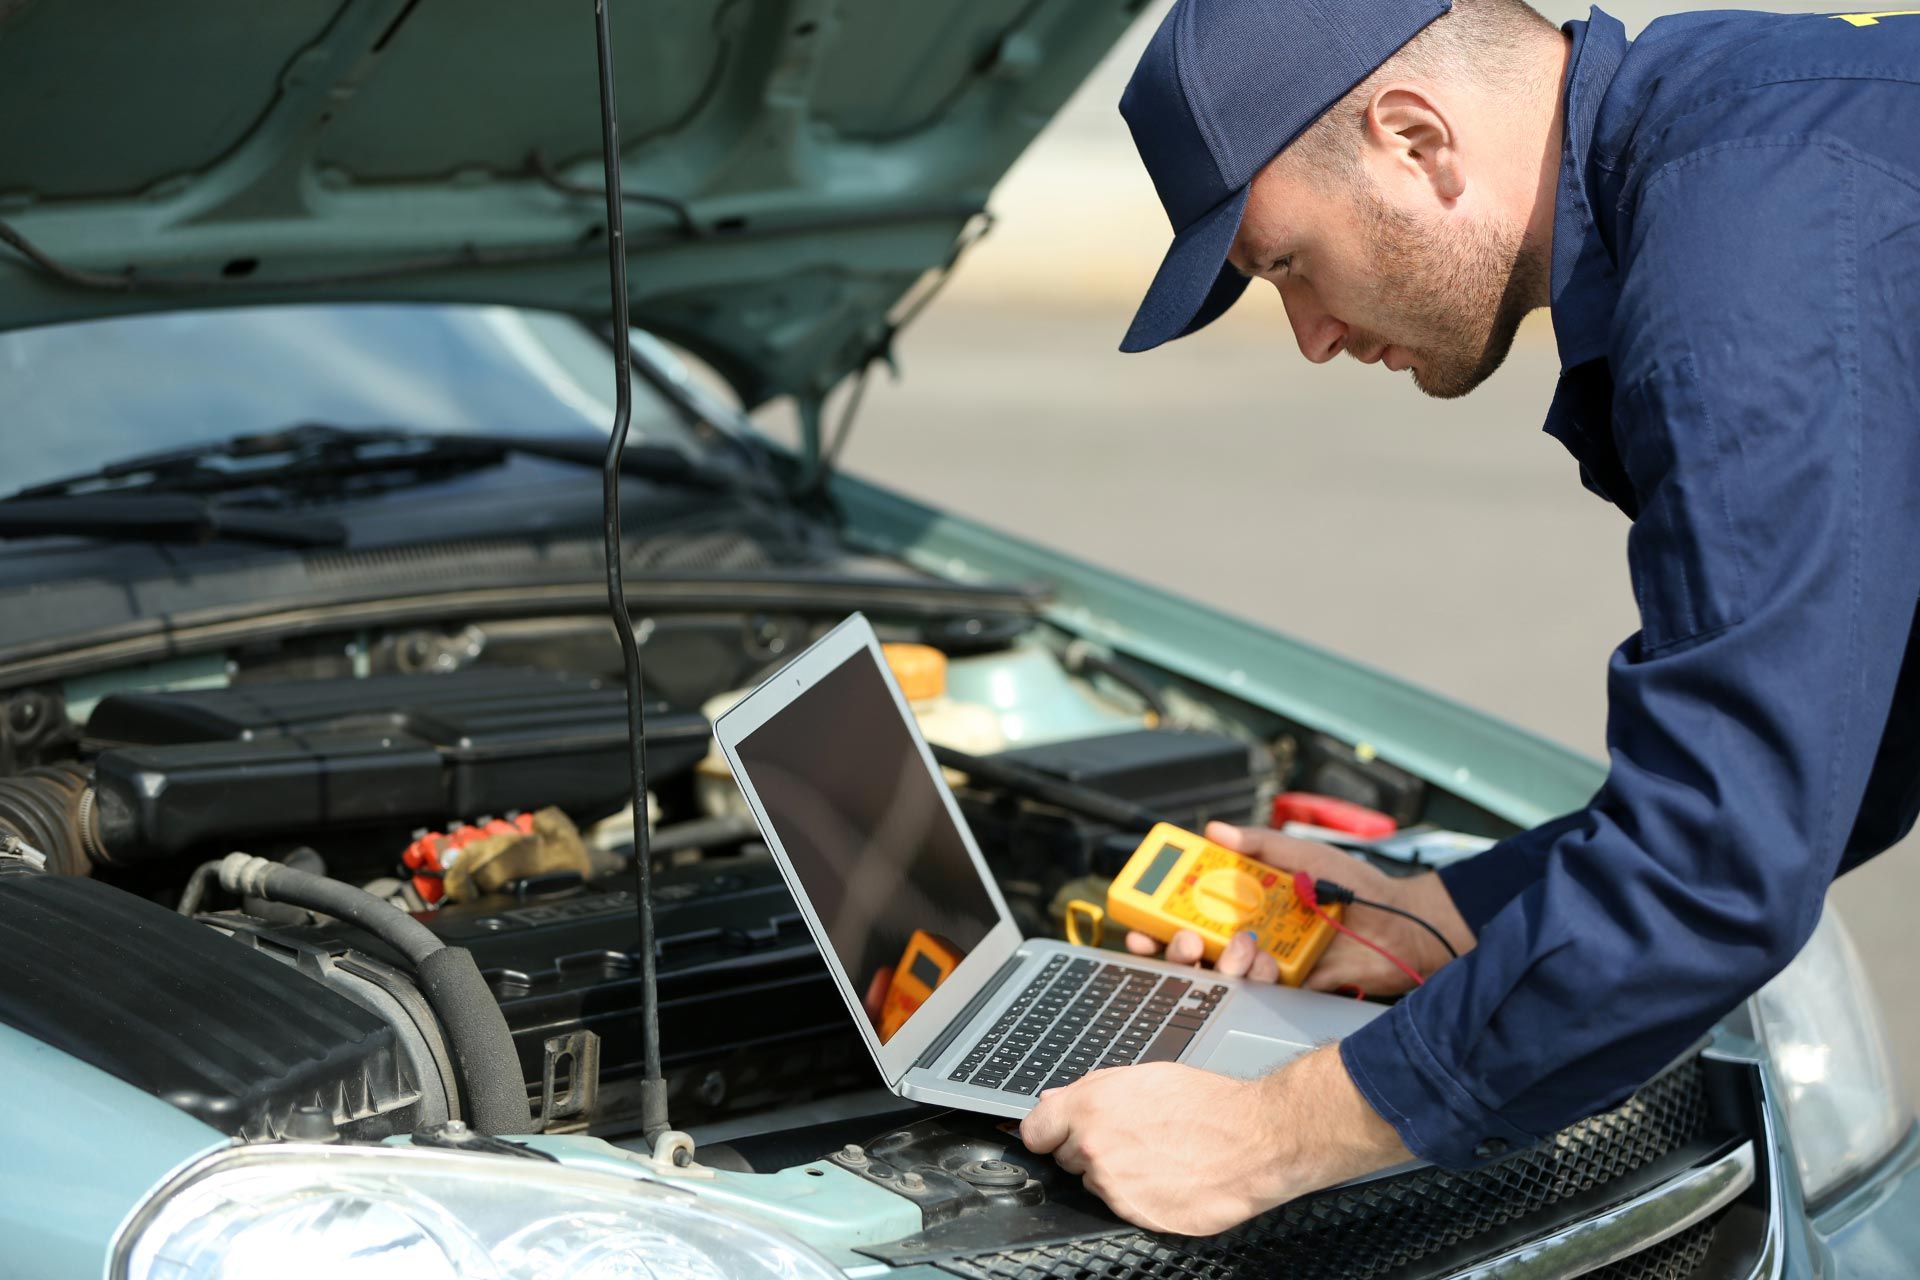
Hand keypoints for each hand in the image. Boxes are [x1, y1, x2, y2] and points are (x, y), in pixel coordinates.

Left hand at [1019, 1046, 1409, 1233]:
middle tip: (1131, 1136)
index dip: (1048, 1132)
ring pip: (1096, 1183)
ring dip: (1116, 1173)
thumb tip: (1053, 1100)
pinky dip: (1139, 1195)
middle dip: (1090, 1149)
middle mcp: (1095, 1149)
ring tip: (1158, 1154)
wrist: (1255, 1140)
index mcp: (1090, 1107)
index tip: (1059, 1134)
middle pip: (1067, 1158)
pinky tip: (1168, 1176)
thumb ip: (1091, 1090)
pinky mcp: (1137, 1215)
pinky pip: (1123, 1206)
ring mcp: (1115, 1187)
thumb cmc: (1206, 1104)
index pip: (1034, 1132)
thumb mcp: (1143, 1076)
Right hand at [1125, 821, 1473, 994]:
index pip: (1190, 906)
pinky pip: (1254, 988)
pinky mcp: (1286, 988)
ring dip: (1218, 961)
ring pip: (1217, 971)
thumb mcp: (1304, 855)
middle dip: (1174, 945)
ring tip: (1241, 946)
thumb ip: (1260, 844)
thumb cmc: (1356, 886)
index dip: (1159, 913)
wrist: (1401, 927)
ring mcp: (1264, 961)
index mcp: (1246, 899)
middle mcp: (1248, 931)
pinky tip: (1265, 963)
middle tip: (1181, 939)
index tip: (1140, 915)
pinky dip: (1253, 976)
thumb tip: (1217, 829)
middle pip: (1191, 945)